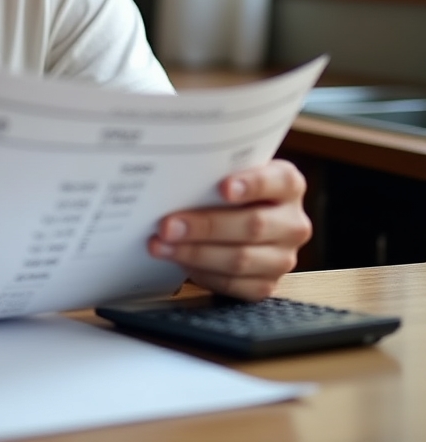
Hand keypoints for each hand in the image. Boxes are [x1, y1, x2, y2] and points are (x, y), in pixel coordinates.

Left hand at [147, 159, 311, 299]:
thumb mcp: (227, 172)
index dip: (252, 184)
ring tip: (161, 245)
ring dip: (195, 253)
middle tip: (168, 225)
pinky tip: (178, 261)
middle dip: (205, 226)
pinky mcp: (267, 284)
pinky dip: (202, 273)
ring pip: (240, 260)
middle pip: (253, 225)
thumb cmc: (226, 188)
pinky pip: (233, 283)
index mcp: (288, 185)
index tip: (223, 187)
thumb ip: (215, 172)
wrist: (238, 216)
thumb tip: (175, 176)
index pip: (279, 181)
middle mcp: (293, 223)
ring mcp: (283, 257)